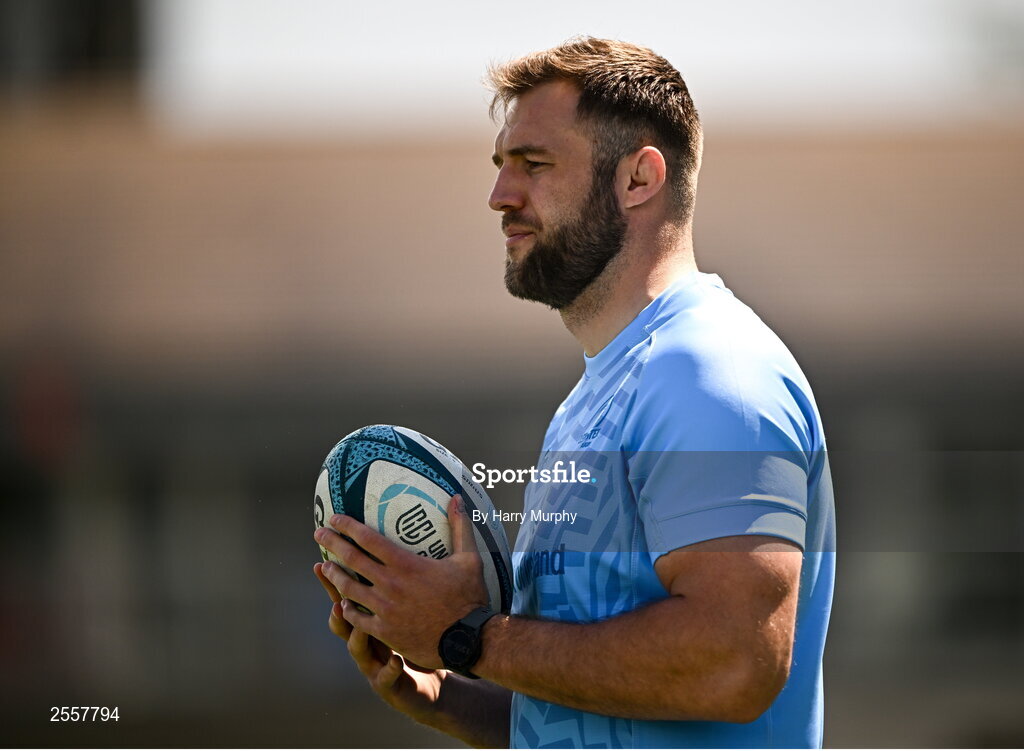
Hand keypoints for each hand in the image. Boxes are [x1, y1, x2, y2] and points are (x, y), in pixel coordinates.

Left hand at [314, 494, 488, 668]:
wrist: (468, 639)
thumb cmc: (469, 597)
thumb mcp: (469, 558)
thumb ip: (460, 527)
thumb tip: (458, 498)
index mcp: (406, 564)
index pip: (368, 539)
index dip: (348, 526)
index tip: (334, 518)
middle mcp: (390, 584)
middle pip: (352, 559)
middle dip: (332, 543)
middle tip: (318, 534)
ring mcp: (384, 609)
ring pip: (349, 589)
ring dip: (334, 576)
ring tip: (325, 568)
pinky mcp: (385, 631)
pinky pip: (357, 619)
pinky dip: (348, 609)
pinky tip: (343, 604)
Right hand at [314, 560, 446, 721]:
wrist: (427, 685)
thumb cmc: (417, 643)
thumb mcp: (407, 612)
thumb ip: (407, 584)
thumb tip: (411, 549)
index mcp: (369, 618)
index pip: (347, 596)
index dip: (333, 581)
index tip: (320, 561)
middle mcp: (365, 641)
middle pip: (343, 619)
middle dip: (336, 601)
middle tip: (333, 588)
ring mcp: (373, 663)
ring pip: (357, 648)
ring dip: (356, 635)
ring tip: (359, 624)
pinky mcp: (388, 683)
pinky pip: (386, 676)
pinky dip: (389, 668)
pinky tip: (396, 659)